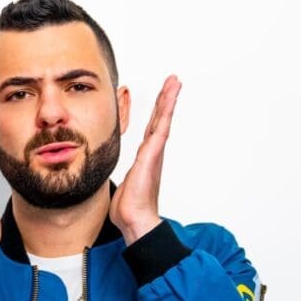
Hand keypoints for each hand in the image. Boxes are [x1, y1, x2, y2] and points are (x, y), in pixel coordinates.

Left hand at [110, 75, 181, 244]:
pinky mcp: (151, 156)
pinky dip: (165, 113)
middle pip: (161, 119)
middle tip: (174, 80)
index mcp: (146, 157)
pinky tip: (169, 100)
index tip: (164, 95)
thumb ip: (127, 179)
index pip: (153, 128)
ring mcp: (153, 153)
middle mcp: (152, 152)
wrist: (134, 220)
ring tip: (175, 82)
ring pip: (163, 120)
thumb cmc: (129, 207)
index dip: (158, 110)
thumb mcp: (125, 186)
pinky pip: (160, 129)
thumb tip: (125, 183)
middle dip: (167, 98)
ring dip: (168, 100)